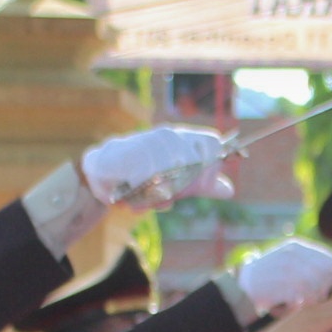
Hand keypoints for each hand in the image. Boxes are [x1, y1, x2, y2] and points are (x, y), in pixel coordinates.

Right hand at [80, 125, 233, 208]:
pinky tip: (129, 192)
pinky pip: (144, 182)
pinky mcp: (128, 153)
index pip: (212, 143)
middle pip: (192, 167)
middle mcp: (168, 135)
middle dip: (178, 190)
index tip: (202, 185)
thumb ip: (201, 185)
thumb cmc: (143, 176)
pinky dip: (139, 195)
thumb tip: (229, 190)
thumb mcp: (177, 183)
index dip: (213, 166)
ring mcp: (148, 141)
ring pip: (168, 179)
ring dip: (155, 196)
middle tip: (161, 195)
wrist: (102, 172)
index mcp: (183, 139)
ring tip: (142, 195)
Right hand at [234, 237, 331, 316]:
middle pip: (322, 271)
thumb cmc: (272, 274)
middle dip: (326, 286)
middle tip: (322, 295)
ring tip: (310, 301)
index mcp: (295, 247)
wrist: (245, 282)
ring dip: (315, 295)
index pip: (326, 259)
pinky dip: (303, 301)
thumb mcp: (289, 260)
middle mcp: (290, 255)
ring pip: (312, 284)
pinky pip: (300, 295)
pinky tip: (299, 303)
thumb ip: (309, 263)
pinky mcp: (277, 285)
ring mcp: (283, 269)